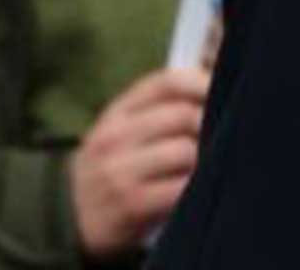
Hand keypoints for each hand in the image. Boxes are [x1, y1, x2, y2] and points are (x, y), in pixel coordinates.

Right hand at [67, 66, 208, 258]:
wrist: (72, 217)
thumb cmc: (116, 165)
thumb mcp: (126, 129)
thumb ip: (164, 106)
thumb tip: (220, 87)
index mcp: (118, 112)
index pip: (167, 82)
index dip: (204, 83)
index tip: (227, 92)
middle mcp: (114, 138)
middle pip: (183, 115)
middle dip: (213, 123)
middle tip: (228, 132)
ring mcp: (120, 172)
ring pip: (186, 150)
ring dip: (208, 156)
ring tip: (214, 160)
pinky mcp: (132, 204)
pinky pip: (181, 187)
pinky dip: (198, 185)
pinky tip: (200, 186)